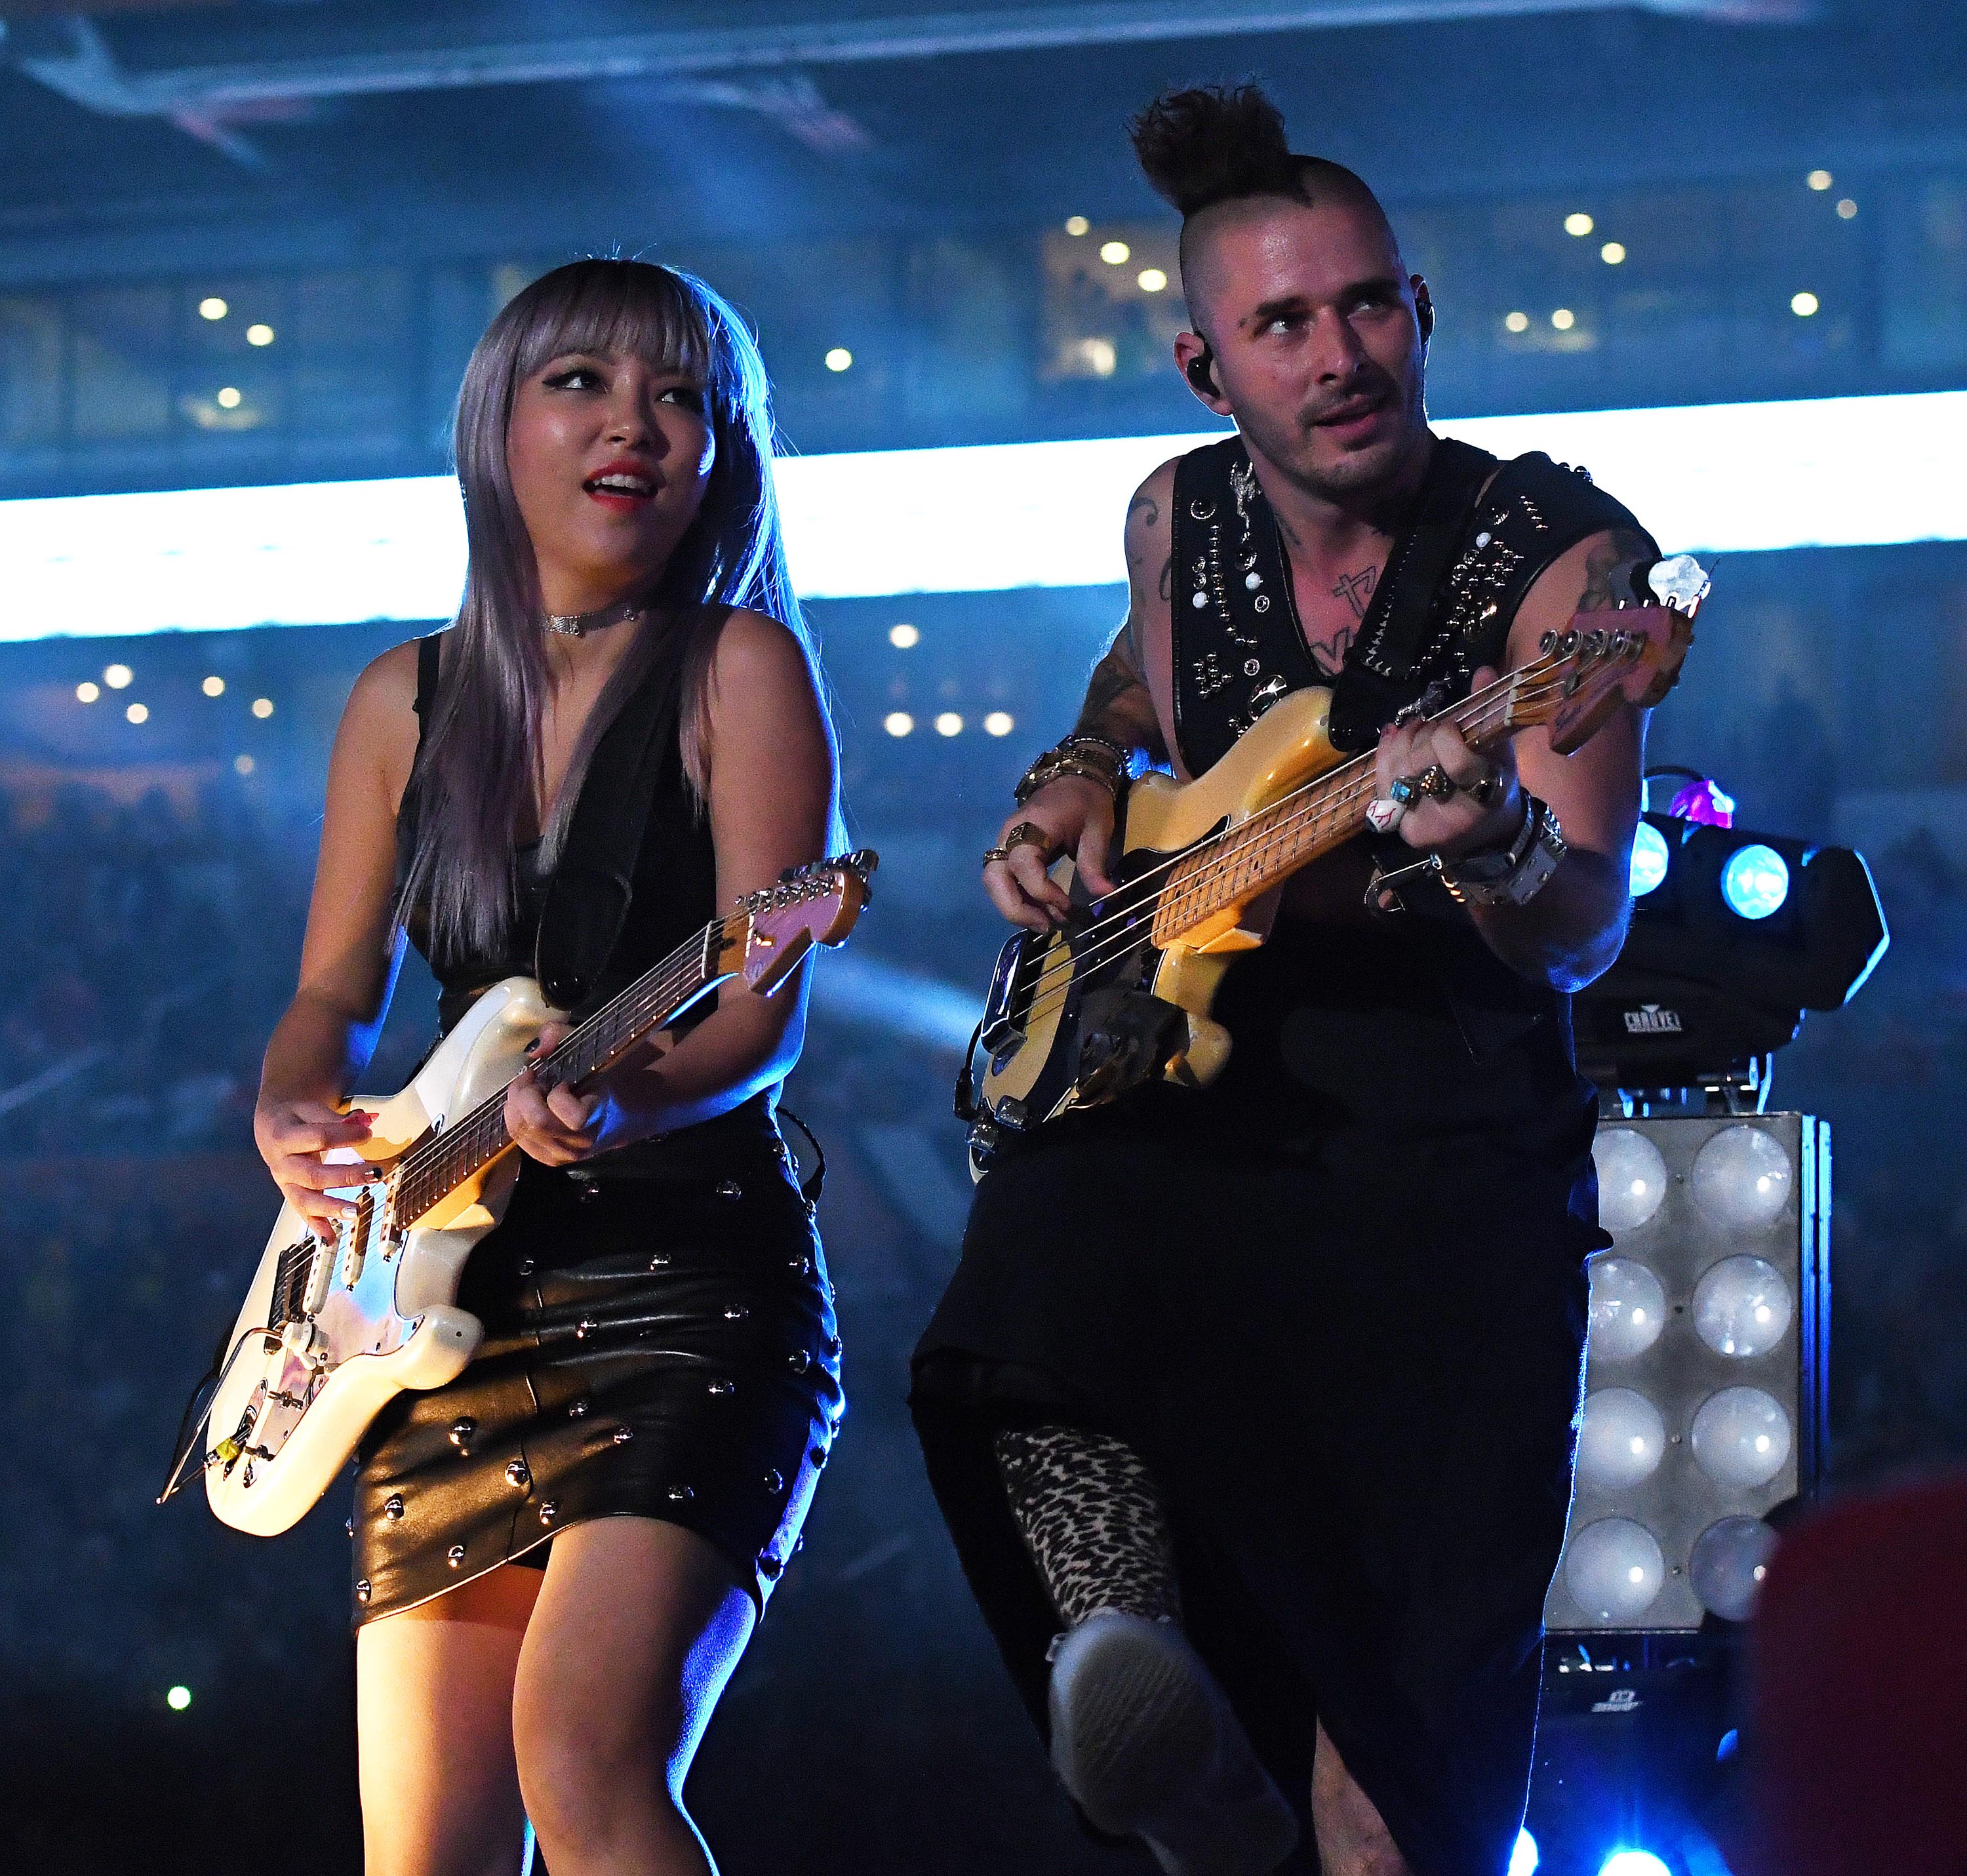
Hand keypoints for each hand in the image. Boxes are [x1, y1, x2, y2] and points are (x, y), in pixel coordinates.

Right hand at [254, 1097, 377, 1242]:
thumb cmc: (298, 1116)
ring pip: (306, 1199)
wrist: (272, 1125)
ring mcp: (285, 1183)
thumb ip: (337, 1118)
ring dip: (331, 1207)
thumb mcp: (311, 1109)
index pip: (319, 1138)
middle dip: (345, 1176)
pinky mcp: (291, 1194)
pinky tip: (331, 1238)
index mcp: (284, 1136)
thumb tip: (369, 1121)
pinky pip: (302, 1213)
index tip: (369, 1134)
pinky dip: (317, 1226)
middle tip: (374, 1174)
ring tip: (356, 1212)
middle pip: (314, 1174)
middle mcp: (281, 1164)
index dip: (346, 1136)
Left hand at [505, 1022, 615, 1165]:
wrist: (621, 1116)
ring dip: (517, 1105)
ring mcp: (564, 1155)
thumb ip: (561, 1035)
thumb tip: (536, 1049)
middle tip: (534, 1079)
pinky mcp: (550, 1160)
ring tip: (531, 1092)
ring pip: (521, 1132)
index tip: (563, 1081)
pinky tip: (527, 1107)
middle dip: (525, 1094)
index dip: (558, 1094)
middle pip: (536, 1124)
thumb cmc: (604, 1080)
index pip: (572, 1116)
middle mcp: (581, 1142)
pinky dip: (516, 1118)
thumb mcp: (588, 1049)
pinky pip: (518, 1139)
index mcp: (599, 1116)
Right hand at [982, 775, 1118, 931]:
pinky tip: (1041, 913)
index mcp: (1032, 825)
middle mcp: (1010, 835)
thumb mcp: (1098, 829)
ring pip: (993, 882)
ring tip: (1045, 924)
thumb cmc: (1087, 800)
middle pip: (994, 878)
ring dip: (1014, 908)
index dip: (1041, 891)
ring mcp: (1006, 843)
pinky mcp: (1010, 851)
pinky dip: (1017, 900)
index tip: (1067, 907)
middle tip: (1046, 926)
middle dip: (1016, 908)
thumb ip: (1095, 863)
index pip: (1023, 865)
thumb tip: (1105, 896)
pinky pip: (1003, 880)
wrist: (1075, 777)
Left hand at [1374, 669, 1522, 859]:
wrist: (1488, 832)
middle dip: (1423, 736)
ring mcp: (1426, 826)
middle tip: (1430, 726)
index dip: (1446, 734)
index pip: (1455, 761)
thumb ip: (1489, 711)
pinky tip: (1393, 736)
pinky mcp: (1405, 830)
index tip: (1450, 725)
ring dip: (1402, 742)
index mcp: (1487, 794)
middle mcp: (1455, 816)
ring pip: (1398, 773)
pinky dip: (1385, 756)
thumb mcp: (1501, 749)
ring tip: (1414, 729)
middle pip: (1421, 764)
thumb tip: (1482, 672)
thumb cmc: (1497, 783)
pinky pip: (1384, 786)